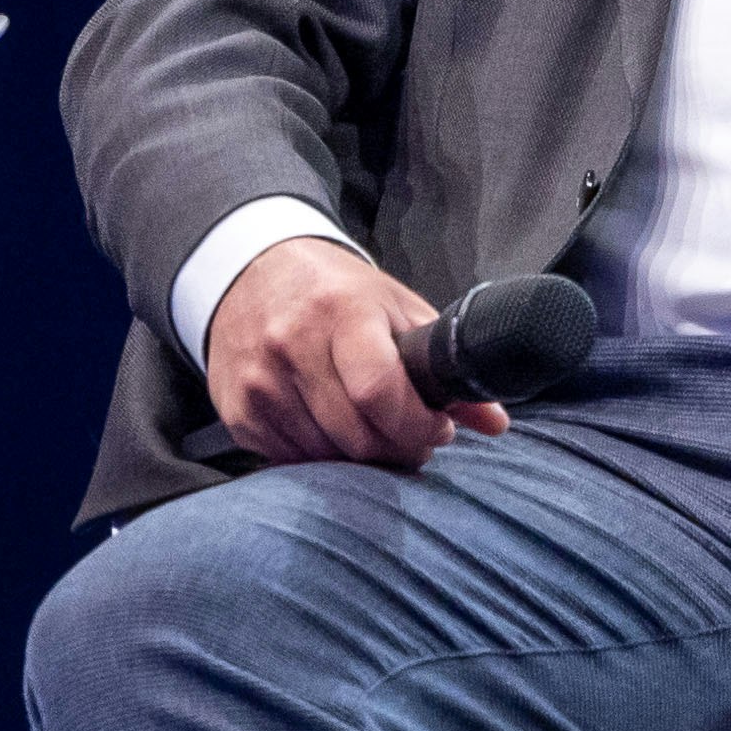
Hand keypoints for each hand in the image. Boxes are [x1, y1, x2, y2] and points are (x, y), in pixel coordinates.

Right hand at [203, 236, 502, 471]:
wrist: (252, 273)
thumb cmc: (336, 293)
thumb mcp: (396, 309)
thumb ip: (444, 365)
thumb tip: (495, 422)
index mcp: (340, 312)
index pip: (378, 392)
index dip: (418, 426)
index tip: (437, 428)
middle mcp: (290, 345)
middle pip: (356, 435)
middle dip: (397, 449)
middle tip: (412, 439)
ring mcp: (256, 380)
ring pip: (323, 455)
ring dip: (359, 458)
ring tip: (373, 433)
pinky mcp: (235, 408)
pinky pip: (288, 458)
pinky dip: (318, 456)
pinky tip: (331, 430)